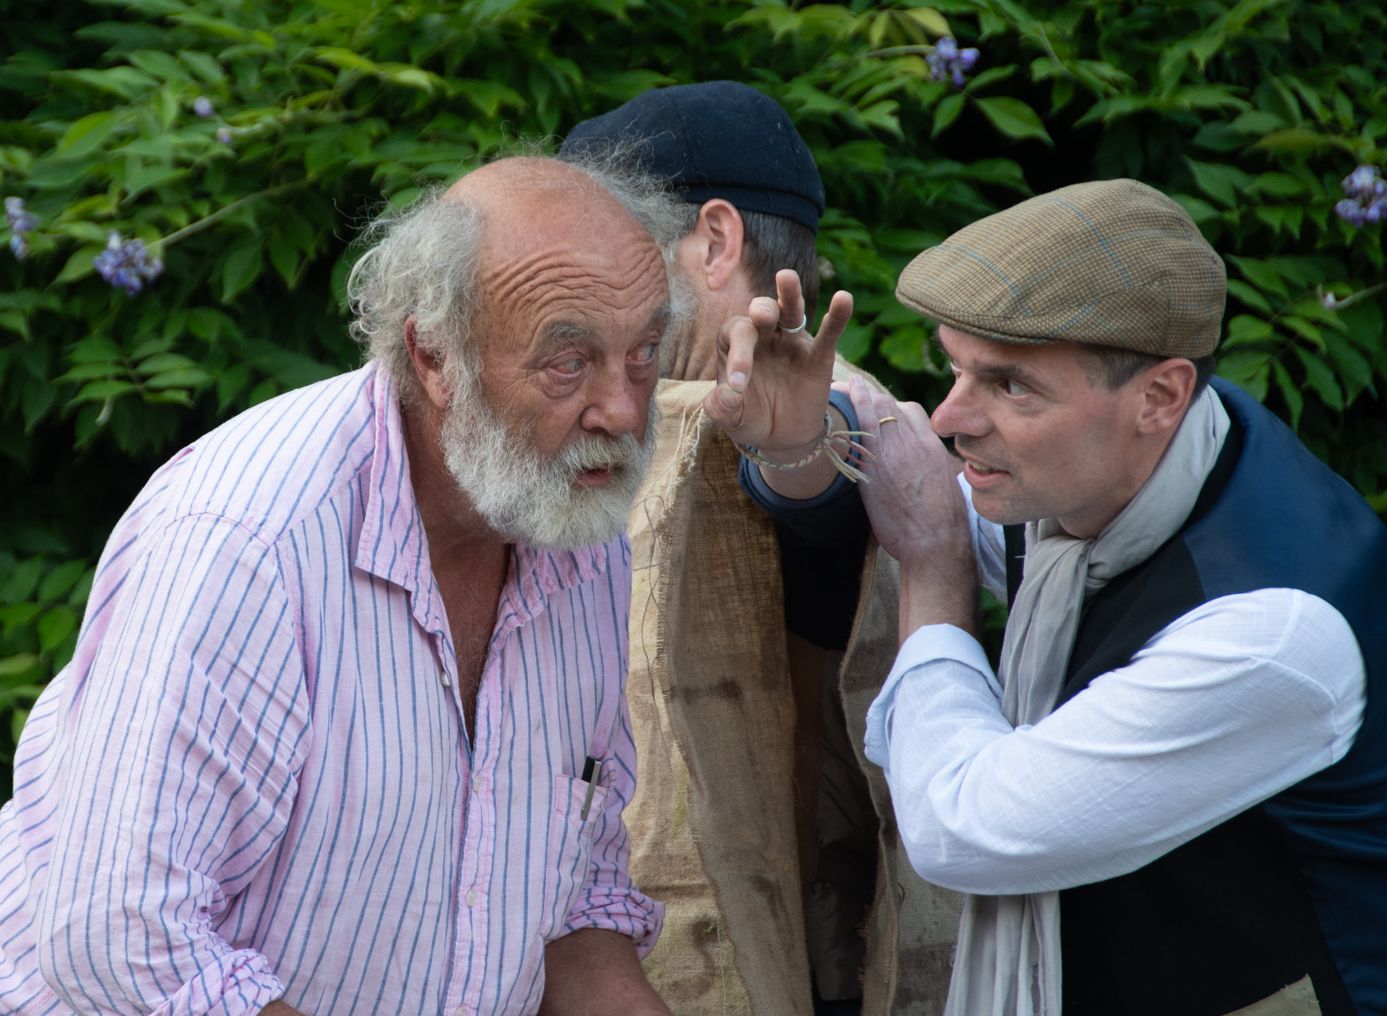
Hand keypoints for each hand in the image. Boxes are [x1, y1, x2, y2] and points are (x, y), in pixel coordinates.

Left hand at [703, 269, 853, 456]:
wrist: (781, 436)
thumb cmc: (750, 418)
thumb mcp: (731, 418)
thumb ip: (721, 407)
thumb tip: (727, 395)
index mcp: (736, 344)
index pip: (736, 336)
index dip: (737, 354)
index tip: (738, 385)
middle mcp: (763, 335)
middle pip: (761, 310)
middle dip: (761, 310)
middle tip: (762, 315)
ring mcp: (792, 341)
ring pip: (790, 311)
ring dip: (789, 294)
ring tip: (786, 278)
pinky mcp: (819, 355)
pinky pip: (829, 333)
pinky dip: (837, 316)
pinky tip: (844, 298)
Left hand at [846, 374, 968, 562]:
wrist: (937, 542)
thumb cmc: (944, 524)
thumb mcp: (945, 486)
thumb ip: (934, 467)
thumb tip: (931, 468)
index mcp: (933, 447)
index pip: (912, 411)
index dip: (892, 405)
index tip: (879, 406)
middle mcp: (915, 442)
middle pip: (890, 404)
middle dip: (869, 394)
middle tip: (852, 389)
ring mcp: (895, 451)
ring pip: (876, 408)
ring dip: (856, 394)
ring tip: (840, 387)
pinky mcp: (875, 465)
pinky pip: (861, 425)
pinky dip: (850, 407)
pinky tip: (839, 398)